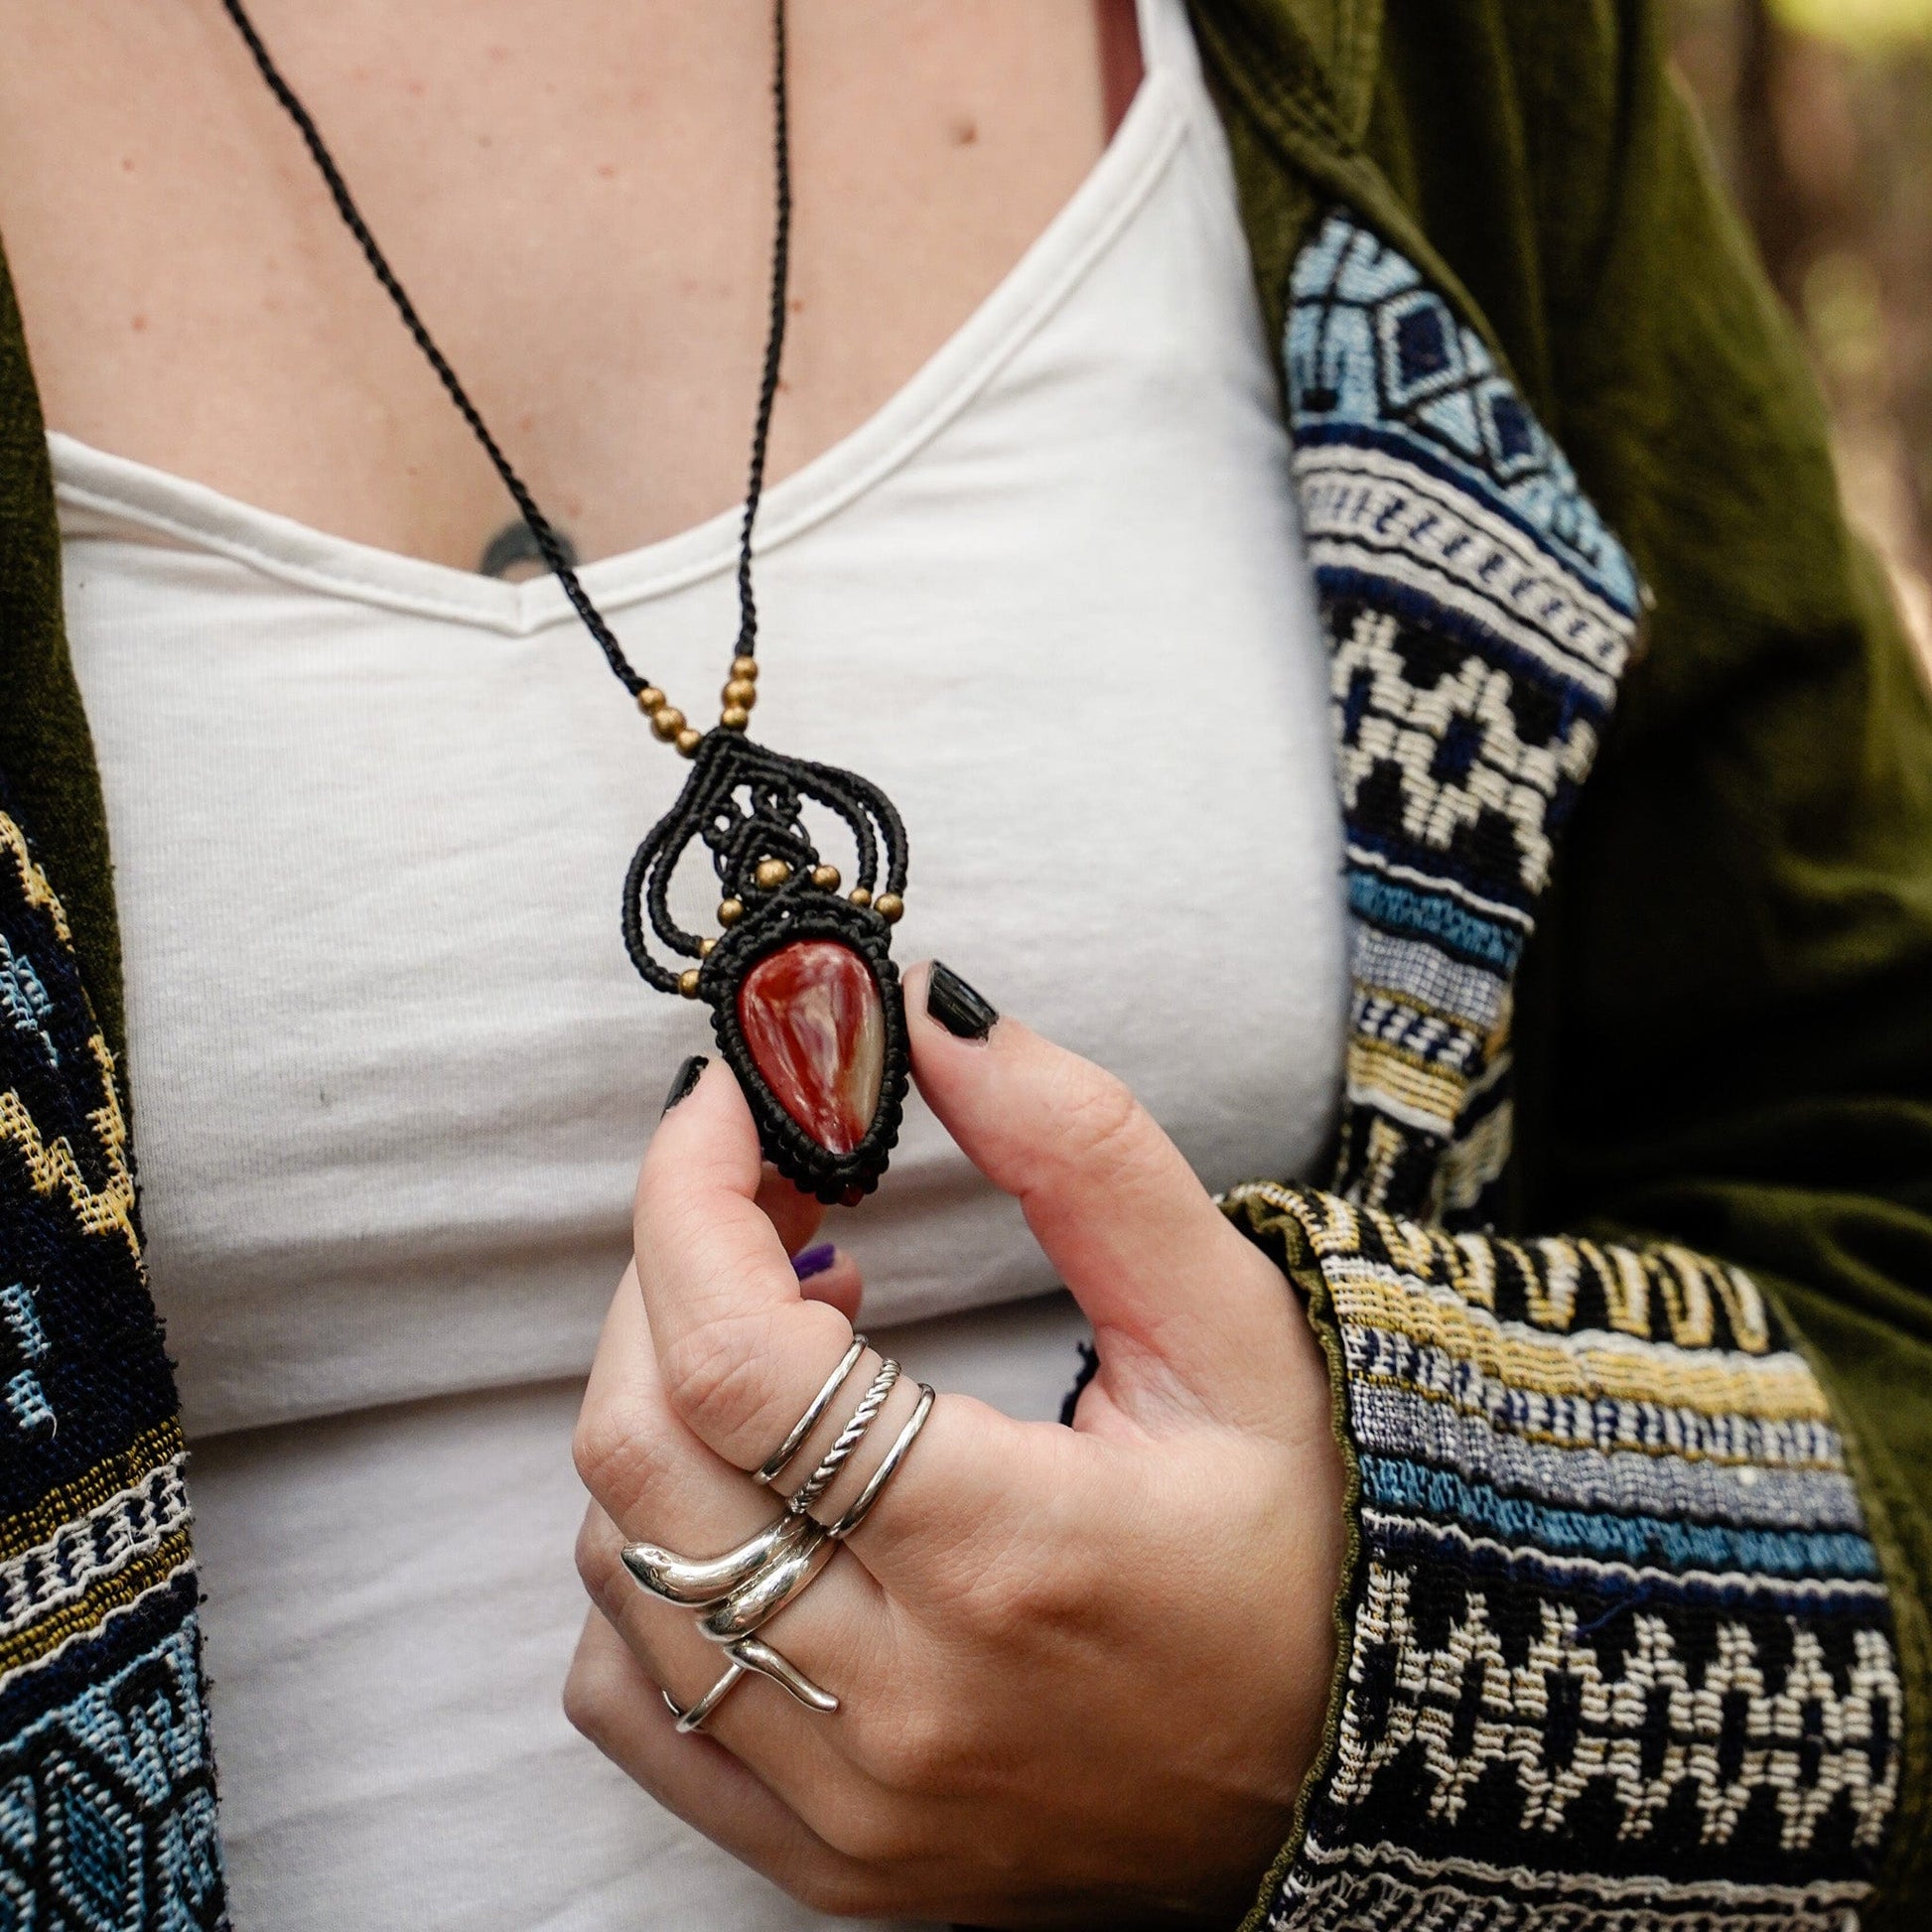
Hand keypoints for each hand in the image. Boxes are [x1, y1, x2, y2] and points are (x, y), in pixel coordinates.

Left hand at [566, 962, 1343, 1926]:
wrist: (1354, 1770)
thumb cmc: (1303, 1538)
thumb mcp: (1231, 1322)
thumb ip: (1081, 1150)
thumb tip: (928, 1017)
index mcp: (1009, 1551)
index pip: (740, 1363)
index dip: (691, 1198)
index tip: (731, 1107)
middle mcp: (902, 1697)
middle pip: (640, 1453)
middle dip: (664, 1278)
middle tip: (772, 1208)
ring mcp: (847, 1799)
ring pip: (616, 1569)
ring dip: (665, 1409)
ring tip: (798, 1352)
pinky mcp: (824, 1855)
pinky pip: (630, 1704)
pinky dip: (644, 1569)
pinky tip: (754, 1505)